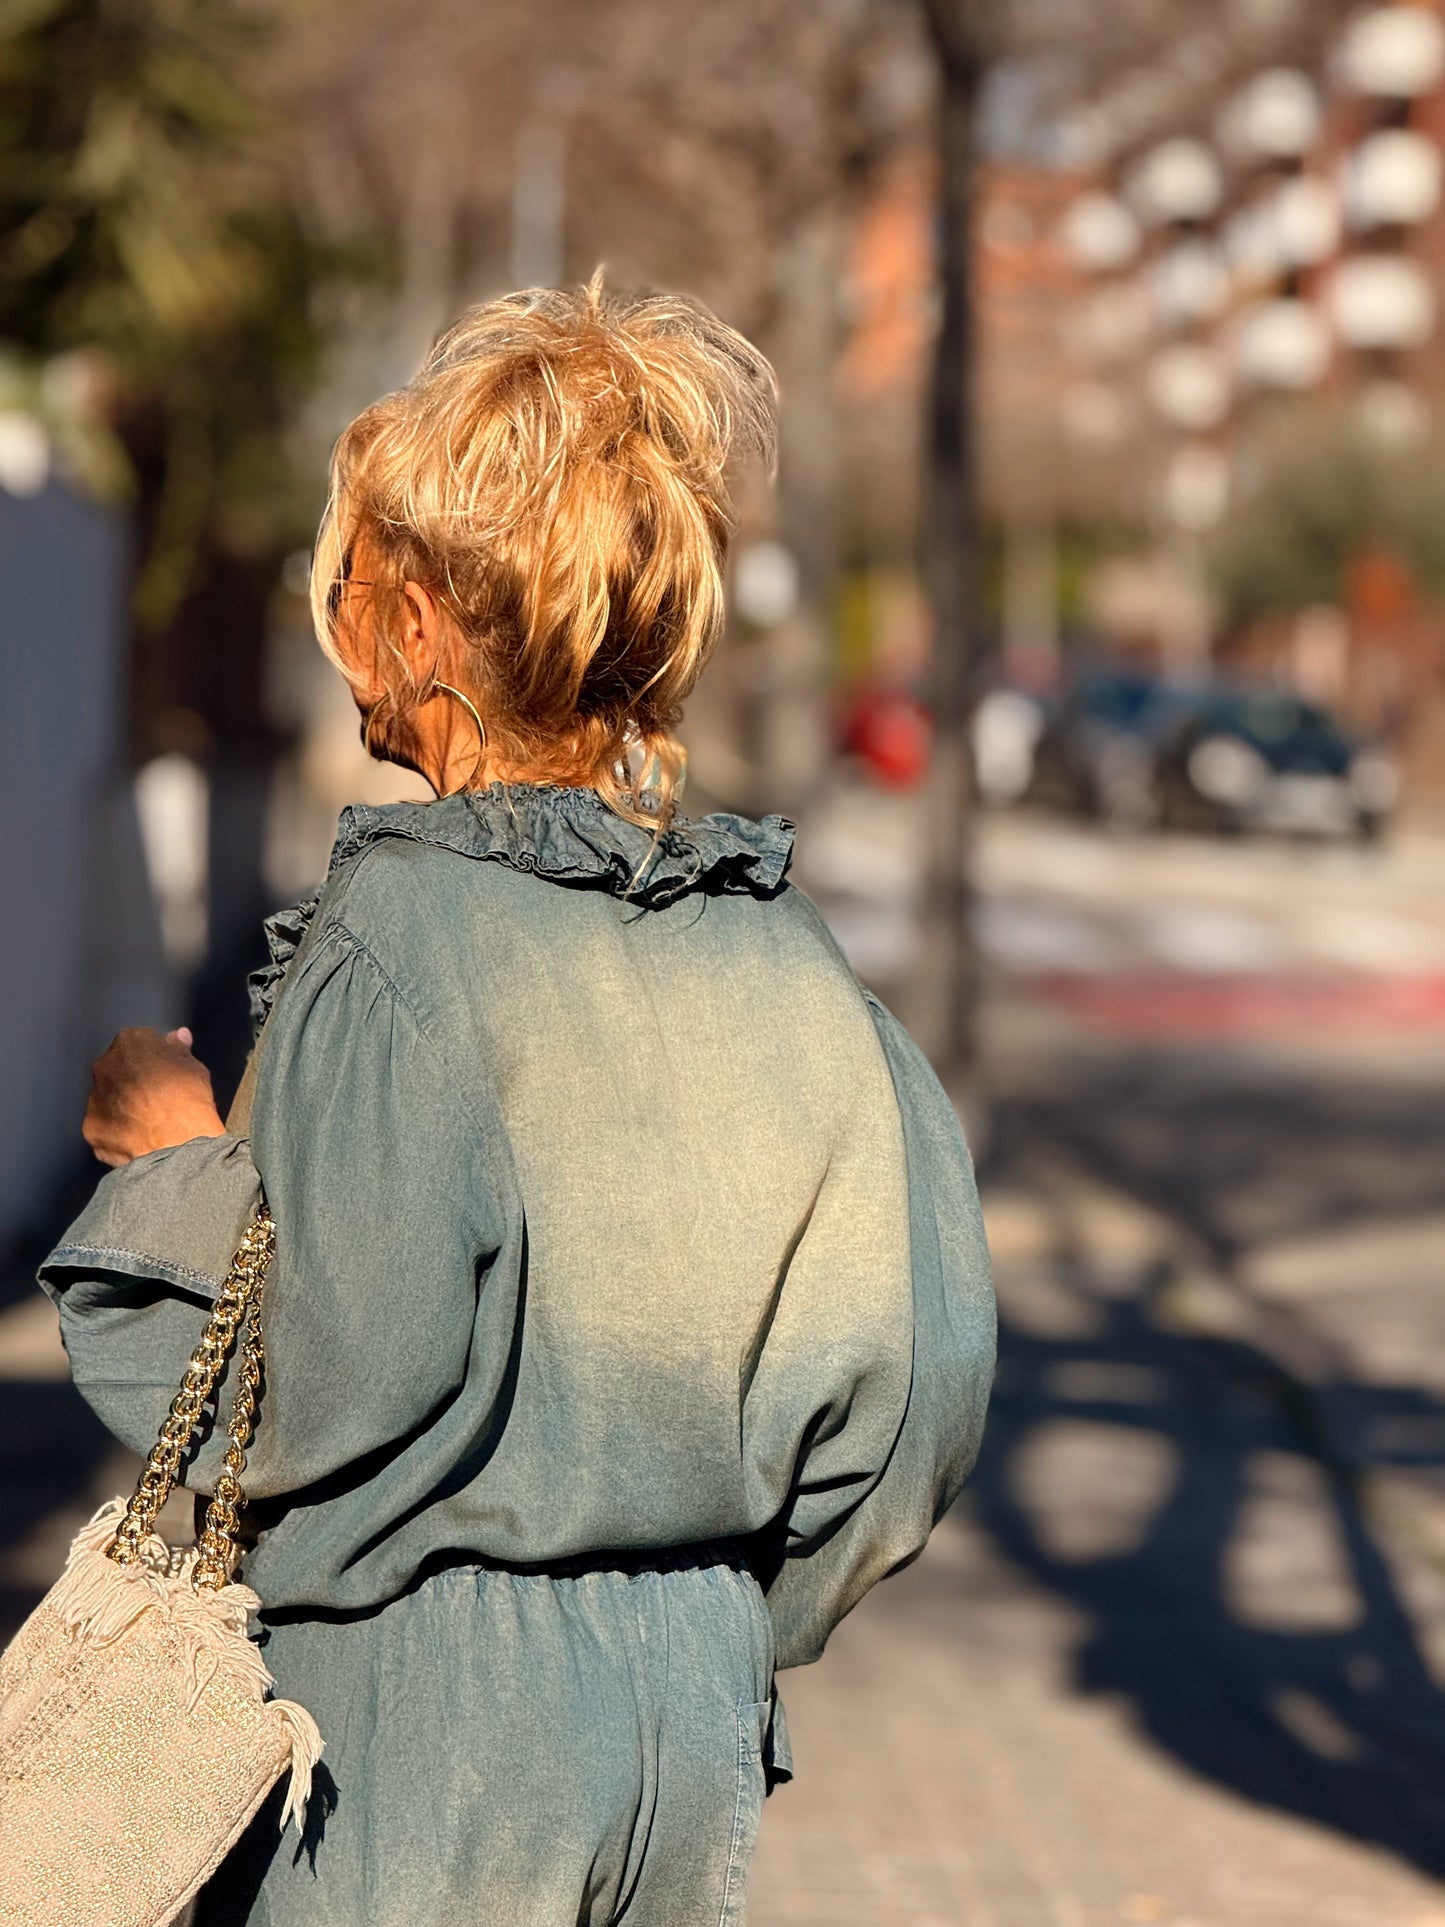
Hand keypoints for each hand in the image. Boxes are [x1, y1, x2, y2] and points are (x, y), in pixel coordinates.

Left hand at [84, 1027, 226, 1167]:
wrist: (176, 1145)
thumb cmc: (188, 1101)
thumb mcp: (195, 1068)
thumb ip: (179, 1049)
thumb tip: (177, 1037)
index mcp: (130, 1042)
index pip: (139, 1042)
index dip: (154, 1057)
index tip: (166, 1070)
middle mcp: (105, 1066)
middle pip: (117, 1068)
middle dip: (132, 1078)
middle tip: (157, 1096)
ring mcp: (94, 1098)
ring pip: (107, 1097)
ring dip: (122, 1105)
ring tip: (148, 1122)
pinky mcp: (91, 1128)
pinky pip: (104, 1126)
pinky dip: (117, 1131)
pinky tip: (137, 1138)